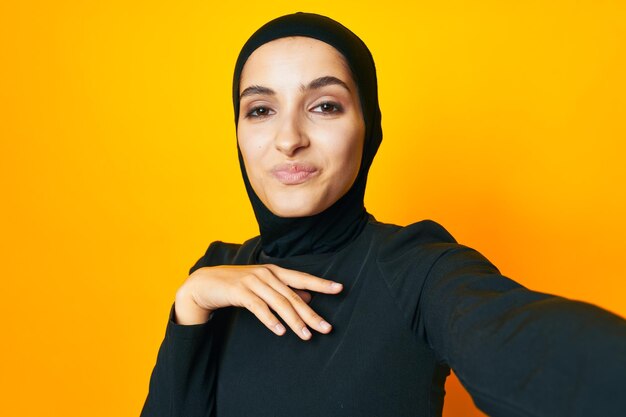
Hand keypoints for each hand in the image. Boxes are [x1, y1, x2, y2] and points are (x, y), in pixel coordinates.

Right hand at [174, 264, 342, 339]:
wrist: (206, 283)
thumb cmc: (238, 285)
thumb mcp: (264, 286)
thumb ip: (284, 291)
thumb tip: (308, 299)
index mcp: (275, 271)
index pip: (302, 278)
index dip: (321, 284)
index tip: (339, 288)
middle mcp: (267, 275)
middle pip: (294, 296)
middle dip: (311, 313)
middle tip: (326, 328)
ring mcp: (253, 282)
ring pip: (279, 303)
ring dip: (294, 321)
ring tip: (306, 336)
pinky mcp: (240, 292)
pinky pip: (258, 308)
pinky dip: (270, 320)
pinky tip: (280, 331)